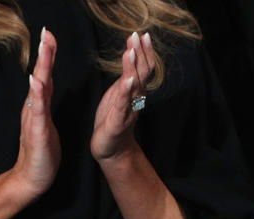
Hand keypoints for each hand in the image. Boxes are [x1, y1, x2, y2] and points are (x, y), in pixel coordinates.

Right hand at [9, 27, 60, 201]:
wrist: (30, 179)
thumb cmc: (40, 155)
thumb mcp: (45, 125)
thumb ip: (43, 105)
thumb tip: (42, 87)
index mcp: (39, 107)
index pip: (45, 76)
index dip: (48, 56)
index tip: (50, 35)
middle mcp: (33, 109)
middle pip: (40, 76)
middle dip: (44, 54)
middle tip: (46, 32)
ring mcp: (34, 120)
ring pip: (38, 88)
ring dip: (41, 67)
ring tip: (44, 48)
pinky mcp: (37, 131)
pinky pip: (37, 109)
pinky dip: (36, 93)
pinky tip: (36, 80)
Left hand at [91, 31, 155, 162]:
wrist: (110, 148)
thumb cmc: (112, 120)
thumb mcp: (118, 95)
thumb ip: (125, 78)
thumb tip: (130, 58)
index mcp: (134, 91)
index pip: (142, 67)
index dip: (143, 51)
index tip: (141, 35)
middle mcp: (135, 98)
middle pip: (142, 72)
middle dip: (141, 53)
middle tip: (139, 36)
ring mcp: (128, 109)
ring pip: (134, 86)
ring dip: (133, 68)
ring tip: (131, 51)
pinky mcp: (119, 120)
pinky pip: (124, 104)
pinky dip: (126, 91)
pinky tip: (128, 80)